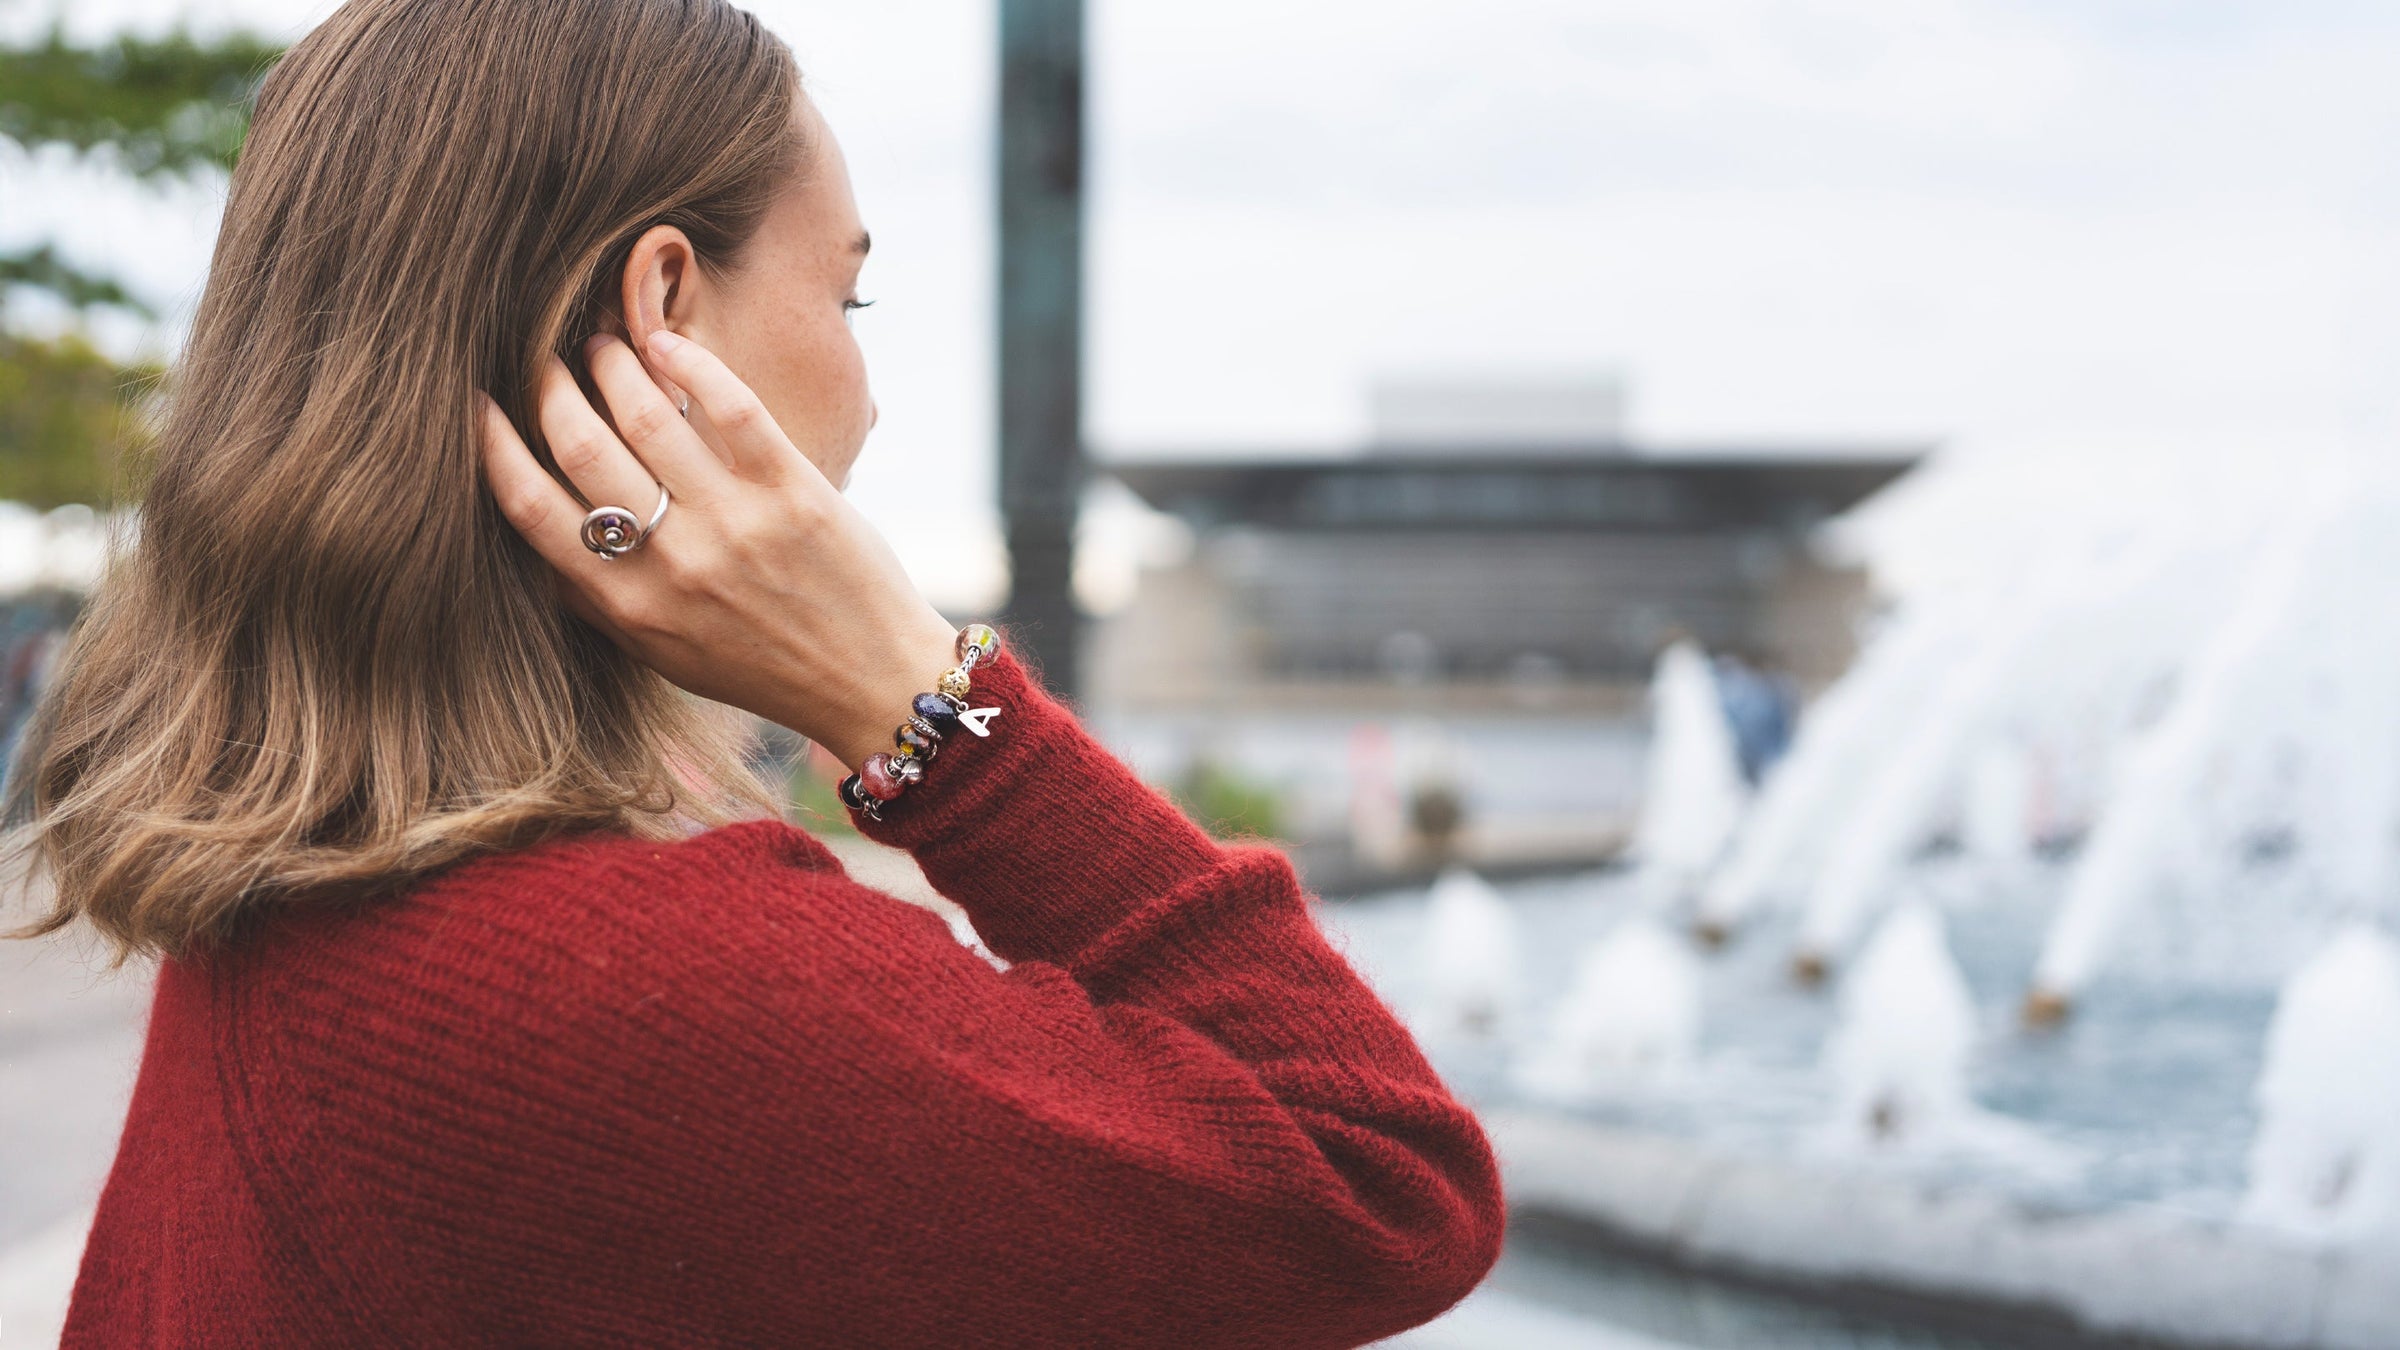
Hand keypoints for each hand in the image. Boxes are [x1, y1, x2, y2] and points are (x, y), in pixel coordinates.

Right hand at [477, 330, 959, 770]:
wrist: (869, 683)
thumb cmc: (759, 665)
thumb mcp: (660, 651)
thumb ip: (594, 600)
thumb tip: (526, 537)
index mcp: (629, 605)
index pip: (531, 510)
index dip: (491, 445)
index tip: (475, 403)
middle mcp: (675, 563)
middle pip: (580, 446)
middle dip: (548, 386)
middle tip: (541, 354)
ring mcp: (736, 523)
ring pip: (648, 414)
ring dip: (612, 362)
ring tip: (601, 341)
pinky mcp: (794, 491)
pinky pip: (731, 406)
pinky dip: (689, 361)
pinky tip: (664, 342)